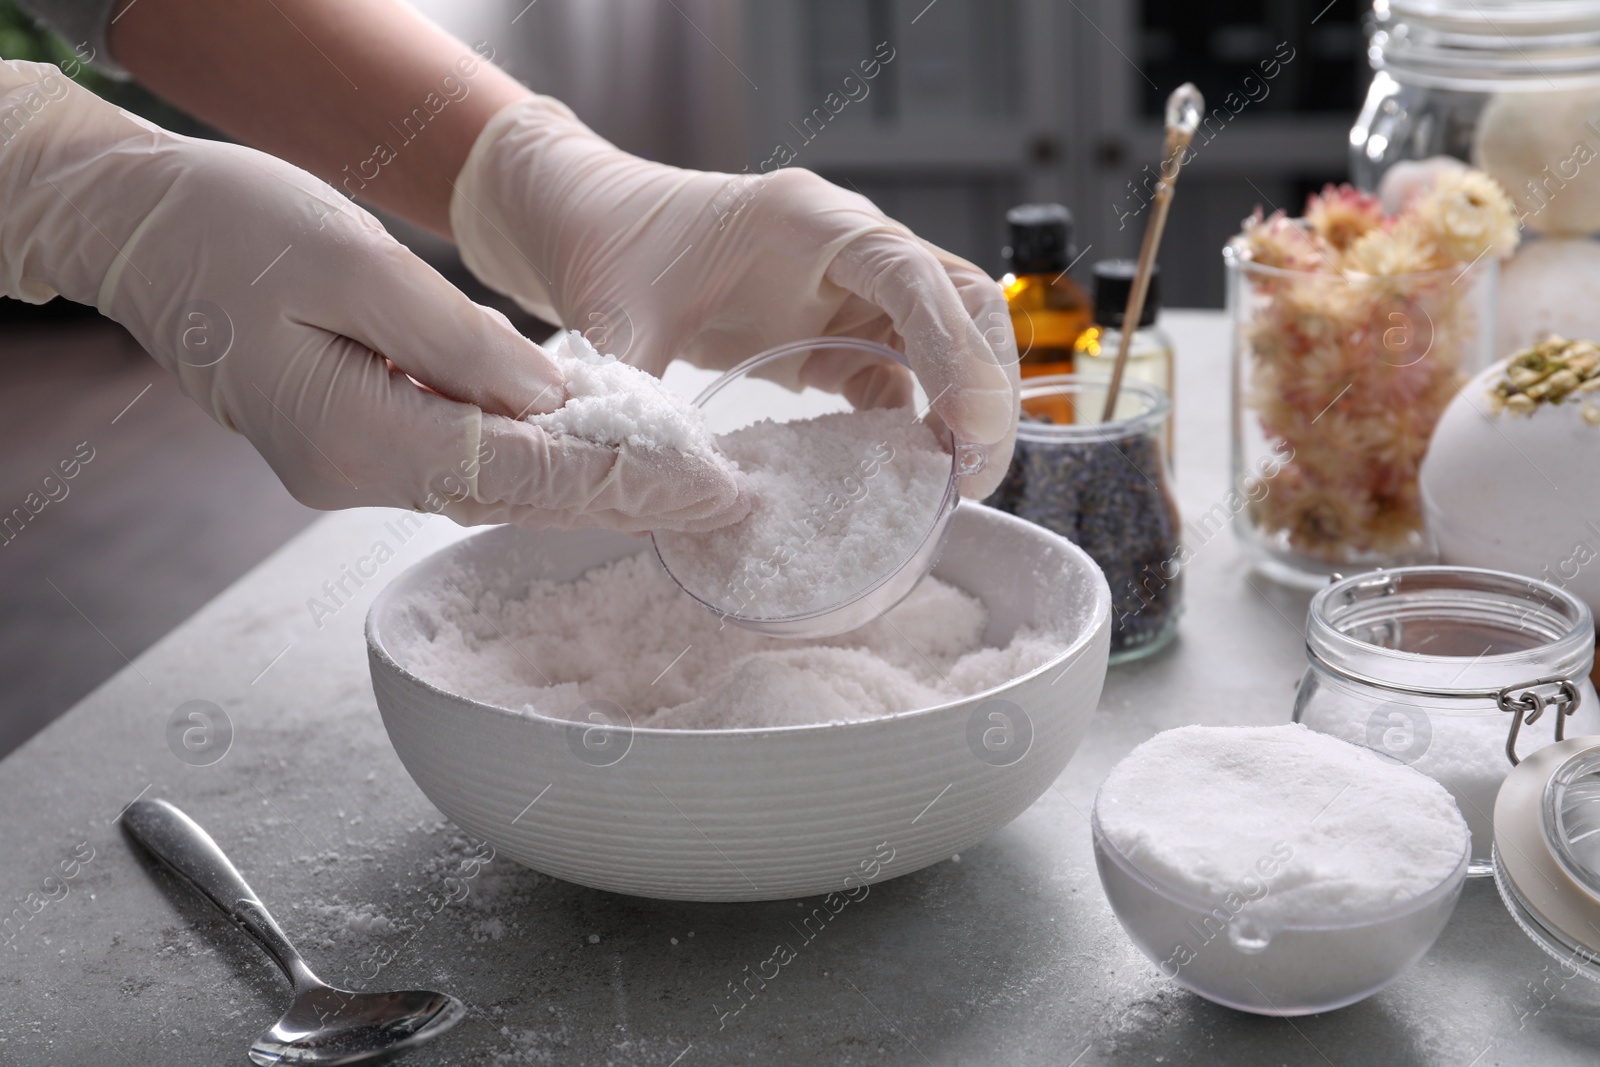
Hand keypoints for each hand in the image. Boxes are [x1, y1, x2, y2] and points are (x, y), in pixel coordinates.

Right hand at [0, 61, 740, 531]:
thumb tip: (551, 402)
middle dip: (615, 494)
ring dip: (575, 478)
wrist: (141, 230)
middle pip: (510, 495)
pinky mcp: (348, 441)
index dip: (614, 481)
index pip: (515, 473)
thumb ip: (458, 343)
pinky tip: (580, 439)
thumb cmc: (233, 228)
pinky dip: (522, 452)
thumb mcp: (356, 265)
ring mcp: (344, 465)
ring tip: (671, 473)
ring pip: (486, 483)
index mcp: (352, 435)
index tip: (698, 485)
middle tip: (712, 493)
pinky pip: (455, 458)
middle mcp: (350, 471)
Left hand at [448, 97, 1019, 496]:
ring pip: (947, 339)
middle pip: (961, 301)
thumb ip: (638, 396)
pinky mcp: (838, 331)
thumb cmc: (608, 249)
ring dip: (966, 406)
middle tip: (977, 471)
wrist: (593, 224)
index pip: (912, 274)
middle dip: (986, 382)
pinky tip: (914, 474)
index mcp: (807, 221)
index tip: (967, 425)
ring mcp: (850, 290)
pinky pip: (901, 375)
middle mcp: (849, 249)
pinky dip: (919, 423)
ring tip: (960, 483)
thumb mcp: (615, 320)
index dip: (951, 348)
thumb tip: (661, 493)